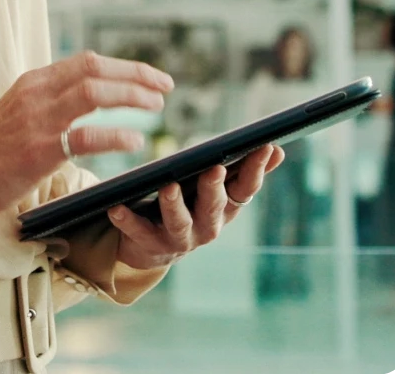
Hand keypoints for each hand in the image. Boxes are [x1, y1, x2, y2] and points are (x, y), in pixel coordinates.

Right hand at [0, 50, 173, 220]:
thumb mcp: (21, 111)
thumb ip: (52, 101)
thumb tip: (91, 98)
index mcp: (35, 81)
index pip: (87, 61)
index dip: (125, 66)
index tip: (152, 77)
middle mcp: (38, 92)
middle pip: (96, 68)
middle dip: (136, 75)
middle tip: (165, 88)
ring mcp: (37, 119)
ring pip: (94, 92)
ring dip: (131, 95)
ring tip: (157, 106)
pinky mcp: (38, 150)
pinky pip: (83, 136)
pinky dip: (114, 134)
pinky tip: (135, 139)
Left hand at [107, 143, 285, 268]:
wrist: (155, 246)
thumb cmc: (190, 204)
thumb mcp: (218, 189)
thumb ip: (243, 171)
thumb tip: (277, 149)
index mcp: (225, 208)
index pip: (245, 189)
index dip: (256, 170)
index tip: (265, 147)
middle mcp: (208, 226)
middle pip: (215, 207)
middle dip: (215, 188)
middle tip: (215, 168)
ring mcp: (181, 239)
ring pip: (180, 223)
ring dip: (175, 205)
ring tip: (168, 186)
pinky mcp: (151, 245)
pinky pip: (139, 232)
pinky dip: (128, 220)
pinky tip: (117, 207)